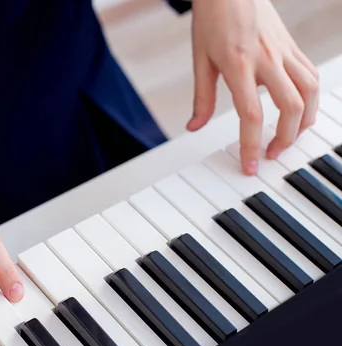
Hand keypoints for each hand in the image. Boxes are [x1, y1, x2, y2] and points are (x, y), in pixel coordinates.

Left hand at [187, 0, 318, 174]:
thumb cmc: (212, 20)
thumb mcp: (200, 60)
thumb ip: (202, 97)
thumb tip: (194, 127)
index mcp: (238, 64)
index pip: (251, 114)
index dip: (251, 145)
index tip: (250, 166)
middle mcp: (267, 59)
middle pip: (290, 106)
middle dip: (284, 138)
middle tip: (271, 154)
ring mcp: (284, 51)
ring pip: (309, 91)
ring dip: (303, 121)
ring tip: (287, 137)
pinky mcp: (293, 46)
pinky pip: (310, 75)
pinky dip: (309, 98)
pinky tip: (297, 110)